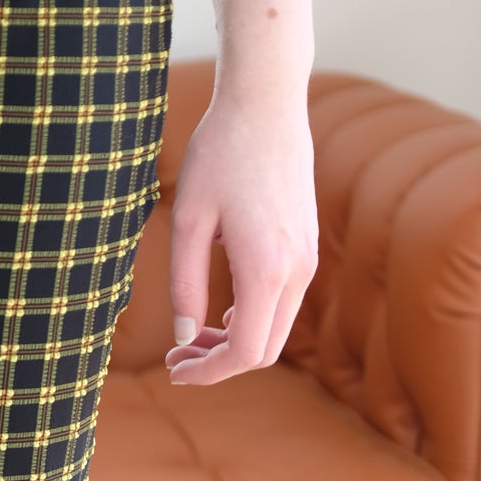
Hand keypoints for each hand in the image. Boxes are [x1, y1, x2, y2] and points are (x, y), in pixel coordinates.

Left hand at [163, 85, 317, 386]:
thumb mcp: (187, 222)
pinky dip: (252, 318)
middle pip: (265, 350)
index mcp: (266, 270)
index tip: (173, 369)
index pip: (246, 353)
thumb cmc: (219, 155)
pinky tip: (220, 309)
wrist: (265, 107)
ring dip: (236, 341)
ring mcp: (307, 259)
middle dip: (220, 363)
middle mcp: (296, 271)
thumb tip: (185, 336)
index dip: (208, 373)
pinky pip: (283, 303)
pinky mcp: (306, 247)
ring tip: (191, 335)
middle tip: (176, 354)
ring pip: (276, 329)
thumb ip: (185, 285)